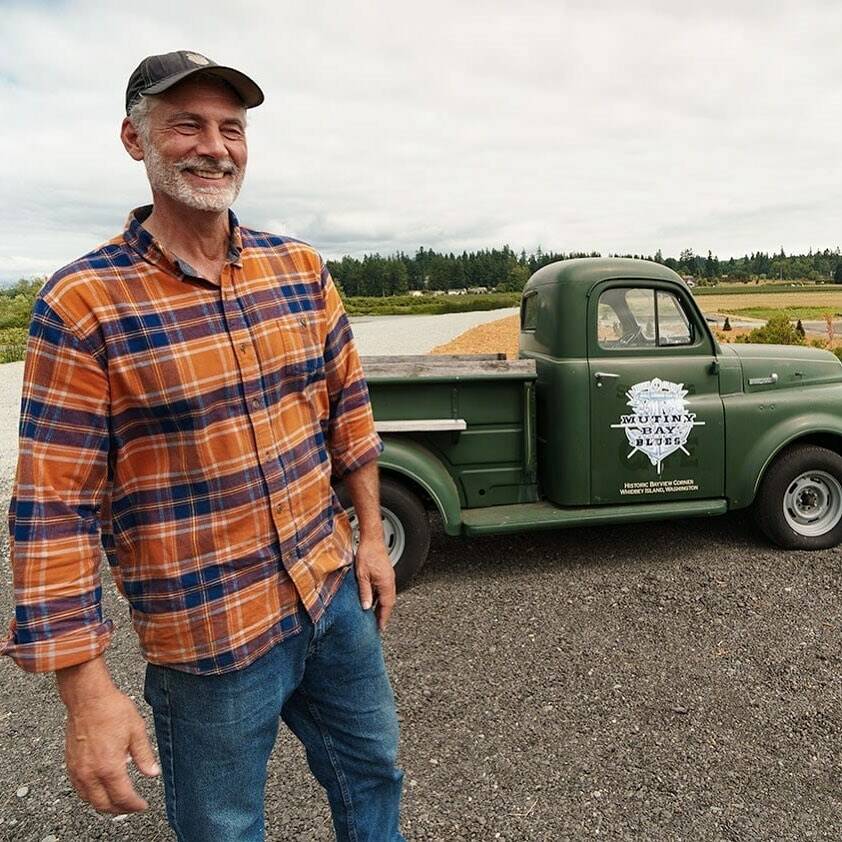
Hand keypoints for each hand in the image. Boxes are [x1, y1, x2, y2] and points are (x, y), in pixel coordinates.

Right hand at [64, 686, 159, 813]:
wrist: (88, 698)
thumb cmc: (112, 710)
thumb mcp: (136, 730)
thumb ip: (144, 755)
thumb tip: (152, 773)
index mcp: (109, 767)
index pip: (123, 797)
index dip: (135, 805)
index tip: (143, 805)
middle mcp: (90, 773)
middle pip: (103, 805)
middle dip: (120, 810)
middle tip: (132, 807)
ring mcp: (78, 770)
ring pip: (89, 800)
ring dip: (104, 805)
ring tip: (118, 801)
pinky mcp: (70, 764)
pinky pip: (79, 789)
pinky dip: (91, 795)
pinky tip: (100, 789)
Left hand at [355, 537, 396, 631]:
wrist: (372, 539)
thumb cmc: (368, 554)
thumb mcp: (362, 576)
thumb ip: (365, 592)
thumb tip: (366, 607)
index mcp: (386, 584)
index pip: (387, 606)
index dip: (383, 618)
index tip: (380, 628)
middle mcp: (390, 582)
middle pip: (388, 603)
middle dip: (383, 615)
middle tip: (377, 626)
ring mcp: (388, 578)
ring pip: (386, 597)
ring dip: (381, 607)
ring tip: (373, 616)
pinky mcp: (385, 574)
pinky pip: (384, 590)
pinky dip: (379, 598)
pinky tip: (371, 601)